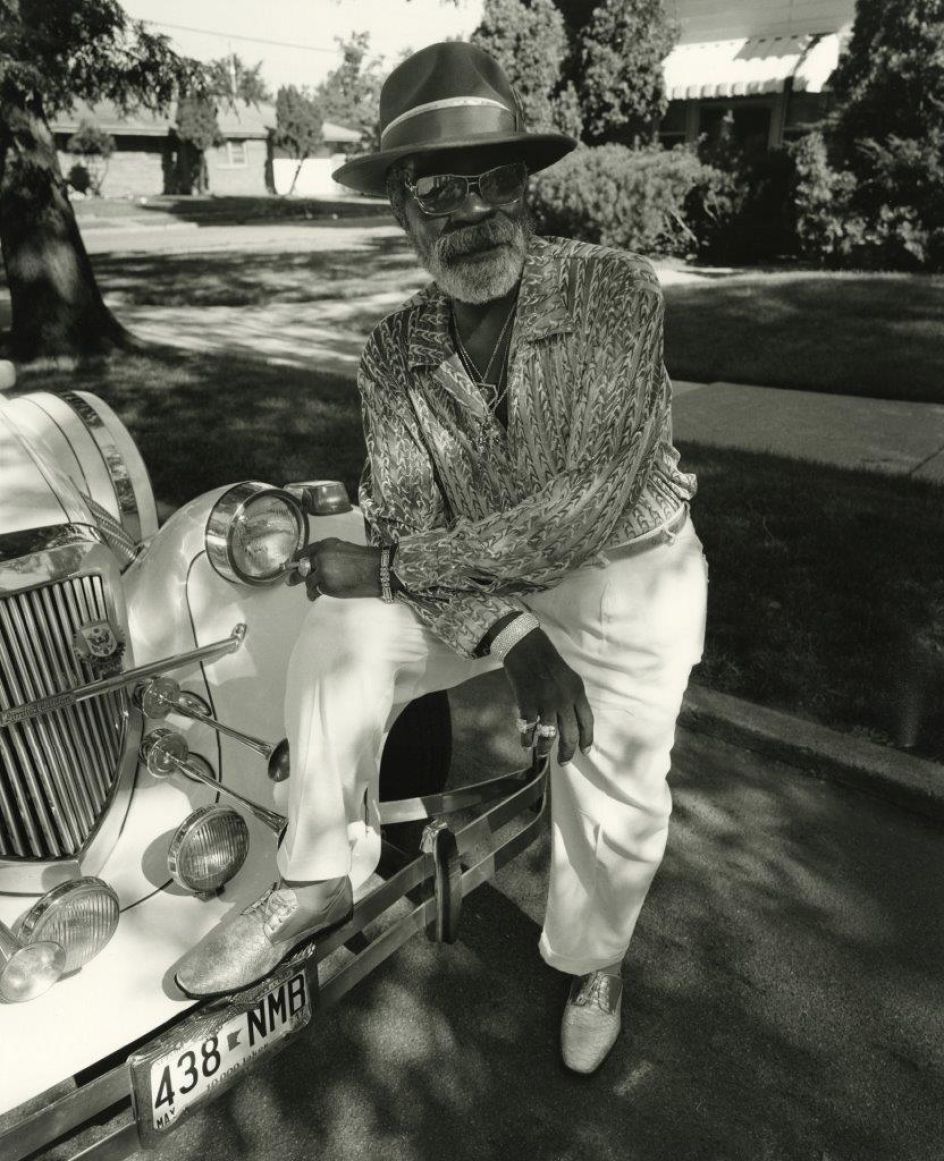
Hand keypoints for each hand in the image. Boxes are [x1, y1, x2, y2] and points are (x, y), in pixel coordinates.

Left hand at [287, 539, 382, 599]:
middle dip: (295, 575)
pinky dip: (315, 595)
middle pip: (302, 568)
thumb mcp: (344, 548)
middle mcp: (321, 557)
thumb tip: (315, 562)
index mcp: (325, 545)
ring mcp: (323, 572)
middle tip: (290, 580)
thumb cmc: (365, 560)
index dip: (297, 560)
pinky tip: (316, 596)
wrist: (378, 570)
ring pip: (308, 582)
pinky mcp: (327, 586)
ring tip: (313, 592)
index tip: (293, 564)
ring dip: (310, 588)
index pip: (304, 552)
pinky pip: (315, 591)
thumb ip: (327, 553)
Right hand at [501, 628, 593, 765]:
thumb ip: (572, 698)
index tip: (585, 752)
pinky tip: (526, 744)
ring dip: (546, 748)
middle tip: (564, 761)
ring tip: (543, 754)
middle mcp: (565, 698)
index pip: (587, 721)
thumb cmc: (547, 662)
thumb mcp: (568, 678)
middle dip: (568, 751)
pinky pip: (530, 728)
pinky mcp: (528, 702)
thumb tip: (572, 722)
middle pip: (570, 733)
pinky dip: (527, 739)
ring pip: (549, 734)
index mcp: (577, 691)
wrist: (526, 647)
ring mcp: (546, 701)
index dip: (587, 739)